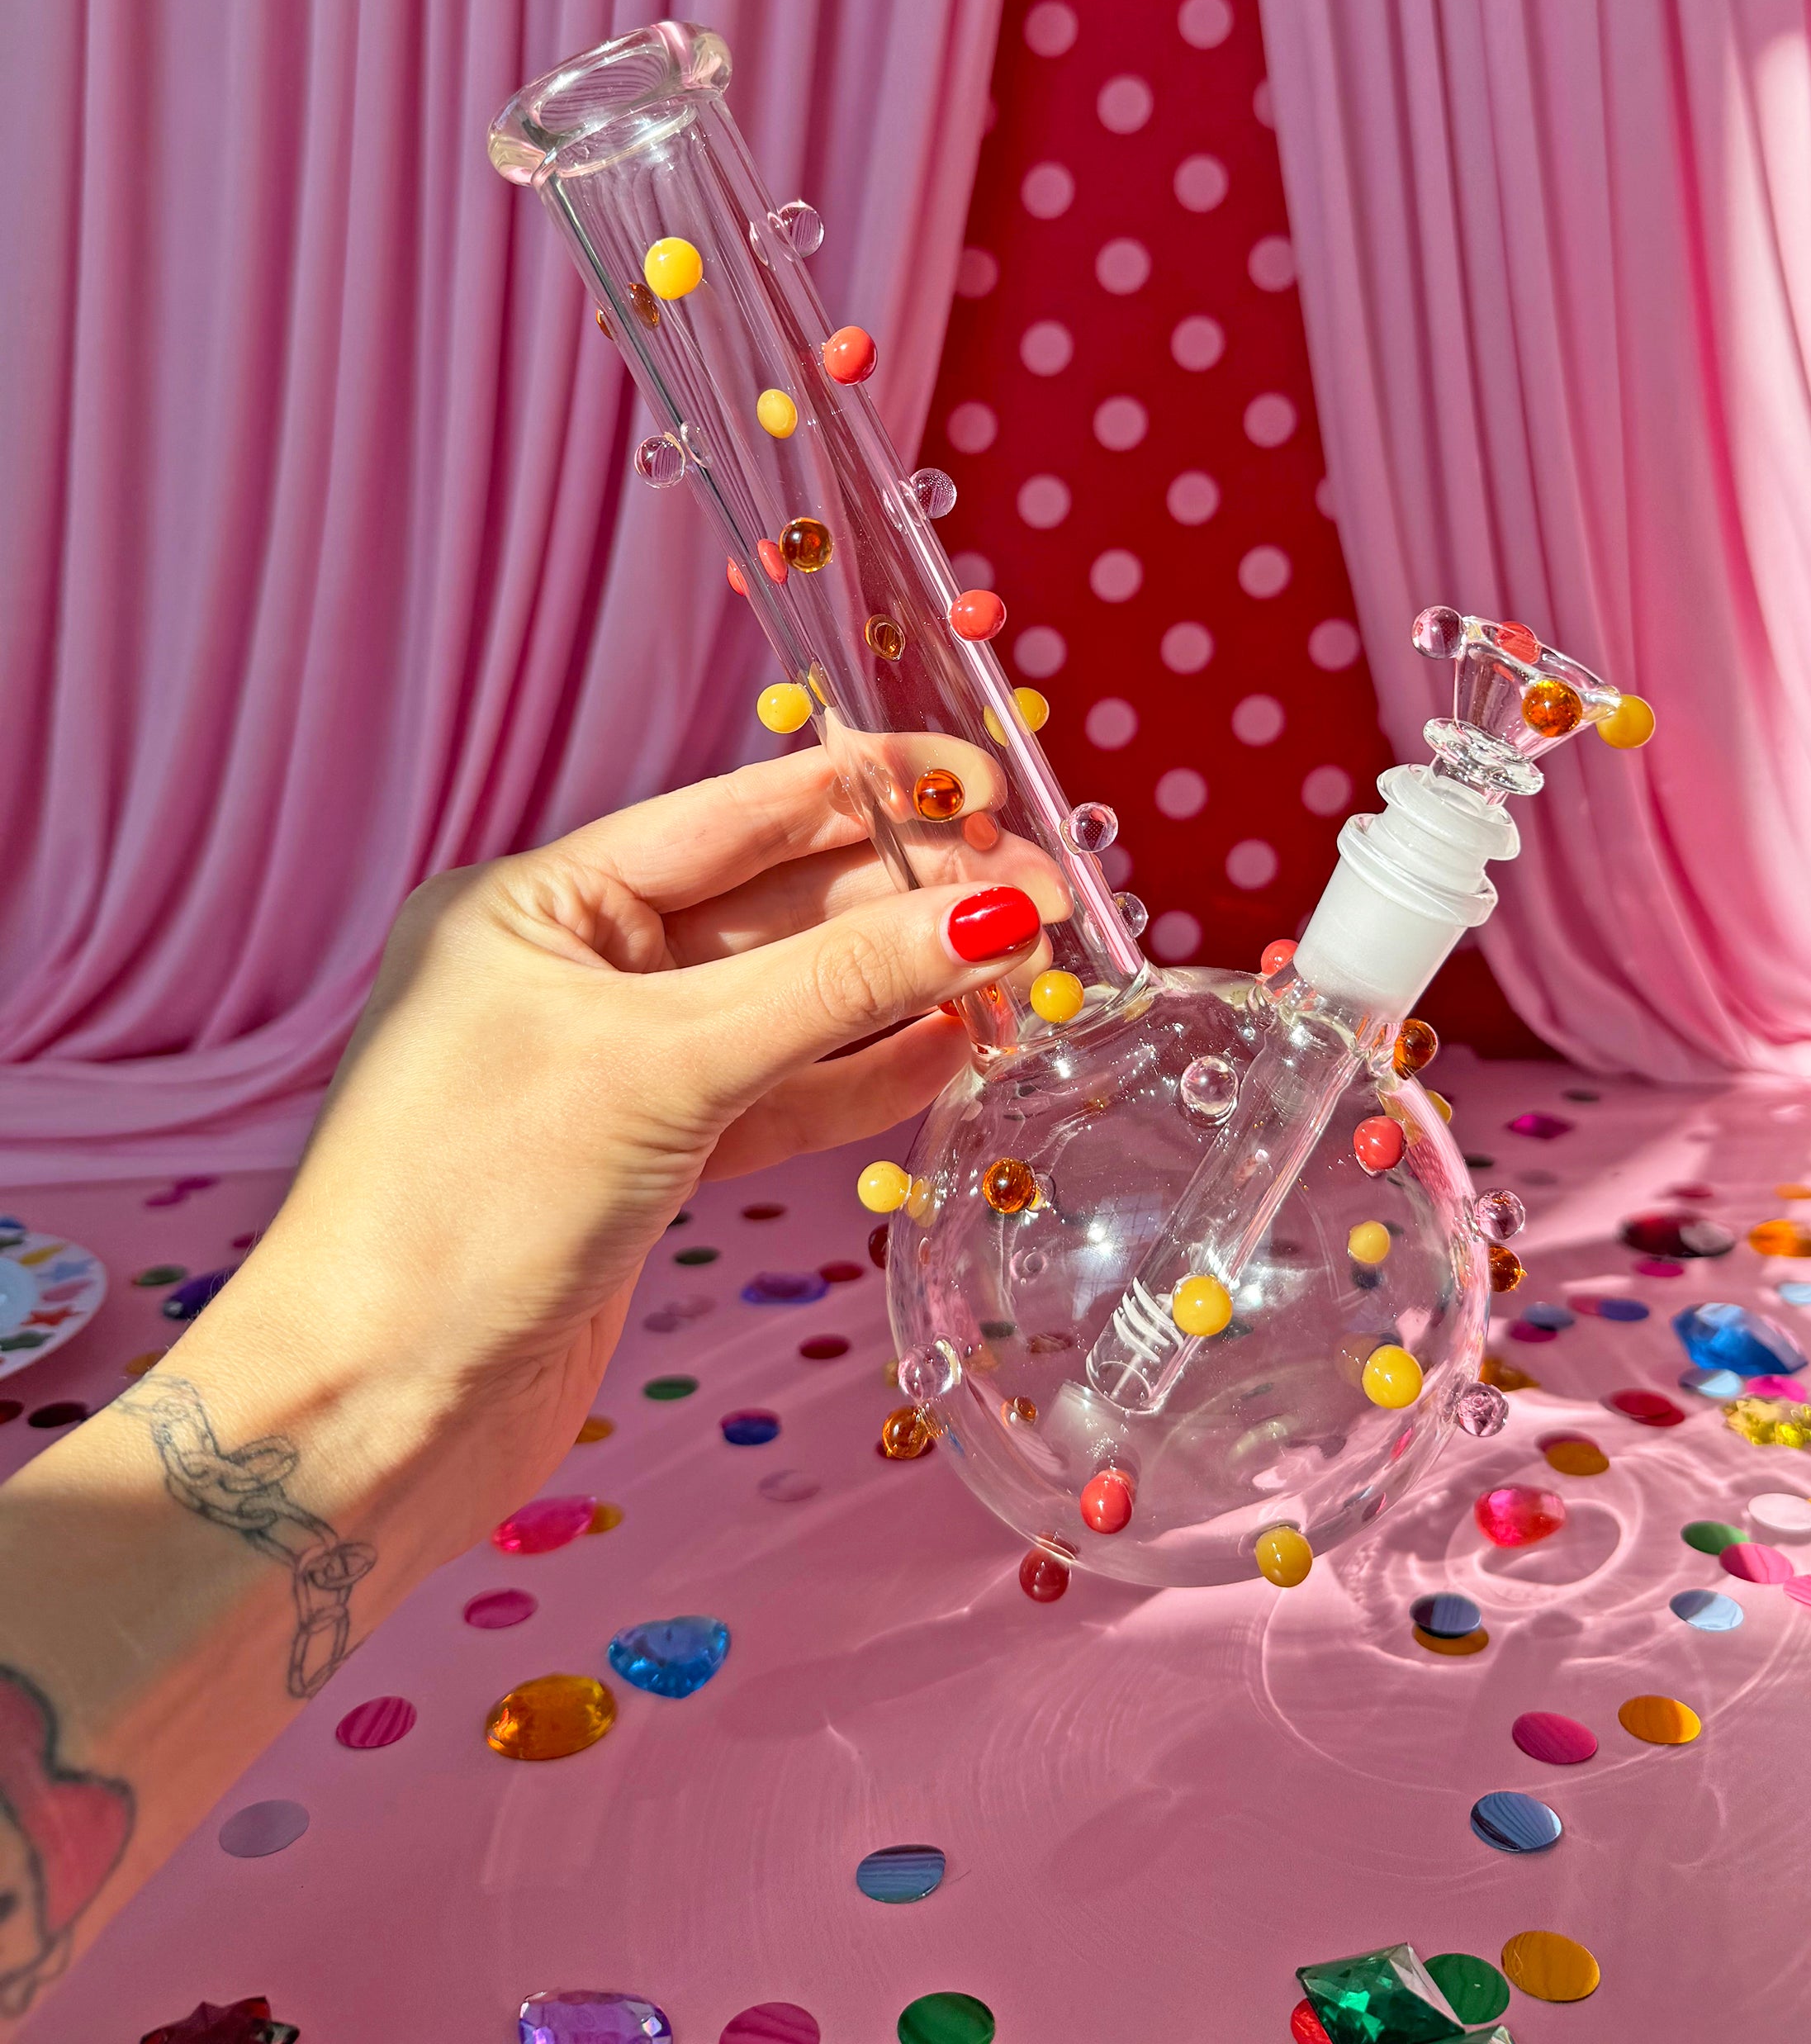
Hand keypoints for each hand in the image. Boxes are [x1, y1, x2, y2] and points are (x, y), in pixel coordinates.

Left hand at [217, 744, 1056, 1563]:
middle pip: (775, 907)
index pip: (736, 814)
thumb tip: (988, 913)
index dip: (869, 792)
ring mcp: (612, 1069)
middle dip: (908, 900)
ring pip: (788, 1005)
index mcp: (538, 902)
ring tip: (1022, 975)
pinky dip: (863, 1079)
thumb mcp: (664, 1070)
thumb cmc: (467, 1209)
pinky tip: (951, 1053)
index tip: (988, 787)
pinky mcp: (647, 1162)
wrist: (369, 1416)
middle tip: (1048, 898)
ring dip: (903, 991)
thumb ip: (834, 988)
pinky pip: (777, 1094)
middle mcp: (573, 969)